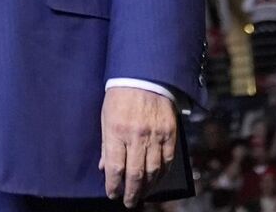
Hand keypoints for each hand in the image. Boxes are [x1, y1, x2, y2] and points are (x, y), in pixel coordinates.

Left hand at [101, 86, 176, 207]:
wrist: (145, 76)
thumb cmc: (120, 97)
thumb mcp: (106, 118)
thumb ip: (107, 145)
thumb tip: (105, 168)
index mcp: (117, 131)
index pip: (116, 167)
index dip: (114, 185)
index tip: (112, 194)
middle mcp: (137, 136)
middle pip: (136, 173)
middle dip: (131, 192)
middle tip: (128, 202)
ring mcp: (155, 135)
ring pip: (153, 170)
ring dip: (148, 186)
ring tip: (142, 194)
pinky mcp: (170, 133)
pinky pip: (168, 159)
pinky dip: (162, 173)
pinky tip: (157, 180)